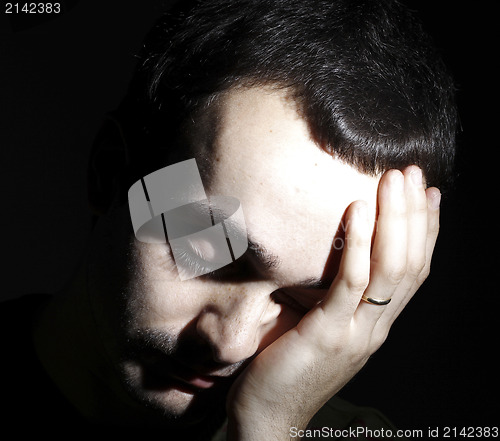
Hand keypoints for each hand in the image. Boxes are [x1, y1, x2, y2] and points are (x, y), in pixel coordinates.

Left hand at [226, 166, 440, 439]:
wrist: (269, 417)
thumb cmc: (290, 367)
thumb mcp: (324, 329)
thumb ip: (338, 300)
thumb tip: (337, 260)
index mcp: (377, 325)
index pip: (413, 272)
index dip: (425, 231)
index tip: (427, 195)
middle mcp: (376, 327)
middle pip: (409, 264)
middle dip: (414, 215)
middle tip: (412, 174)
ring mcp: (356, 332)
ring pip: (390, 270)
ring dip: (395, 220)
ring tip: (393, 181)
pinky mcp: (327, 333)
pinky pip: (349, 283)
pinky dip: (359, 244)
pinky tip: (358, 210)